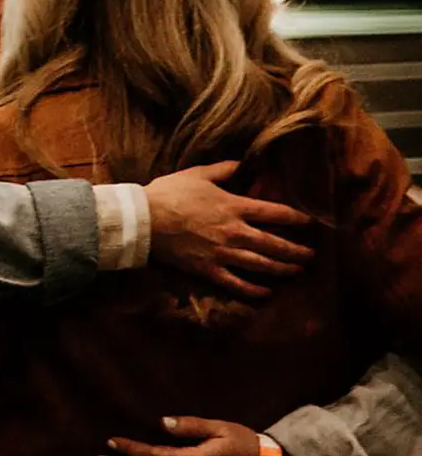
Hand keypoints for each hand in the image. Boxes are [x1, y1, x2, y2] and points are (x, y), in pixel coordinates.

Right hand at [145, 161, 312, 297]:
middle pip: (276, 244)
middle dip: (297, 250)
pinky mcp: (209, 270)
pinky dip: (255, 290)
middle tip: (311, 255)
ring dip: (284, 269)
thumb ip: (225, 169)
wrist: (144, 219)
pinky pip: (238, 284)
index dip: (297, 218)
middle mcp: (236, 232)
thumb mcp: (198, 174)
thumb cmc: (169, 193)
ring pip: (263, 265)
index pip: (276, 213)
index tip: (309, 223)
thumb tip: (243, 163)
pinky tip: (267, 291)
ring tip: (297, 271)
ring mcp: (223, 253)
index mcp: (235, 207)